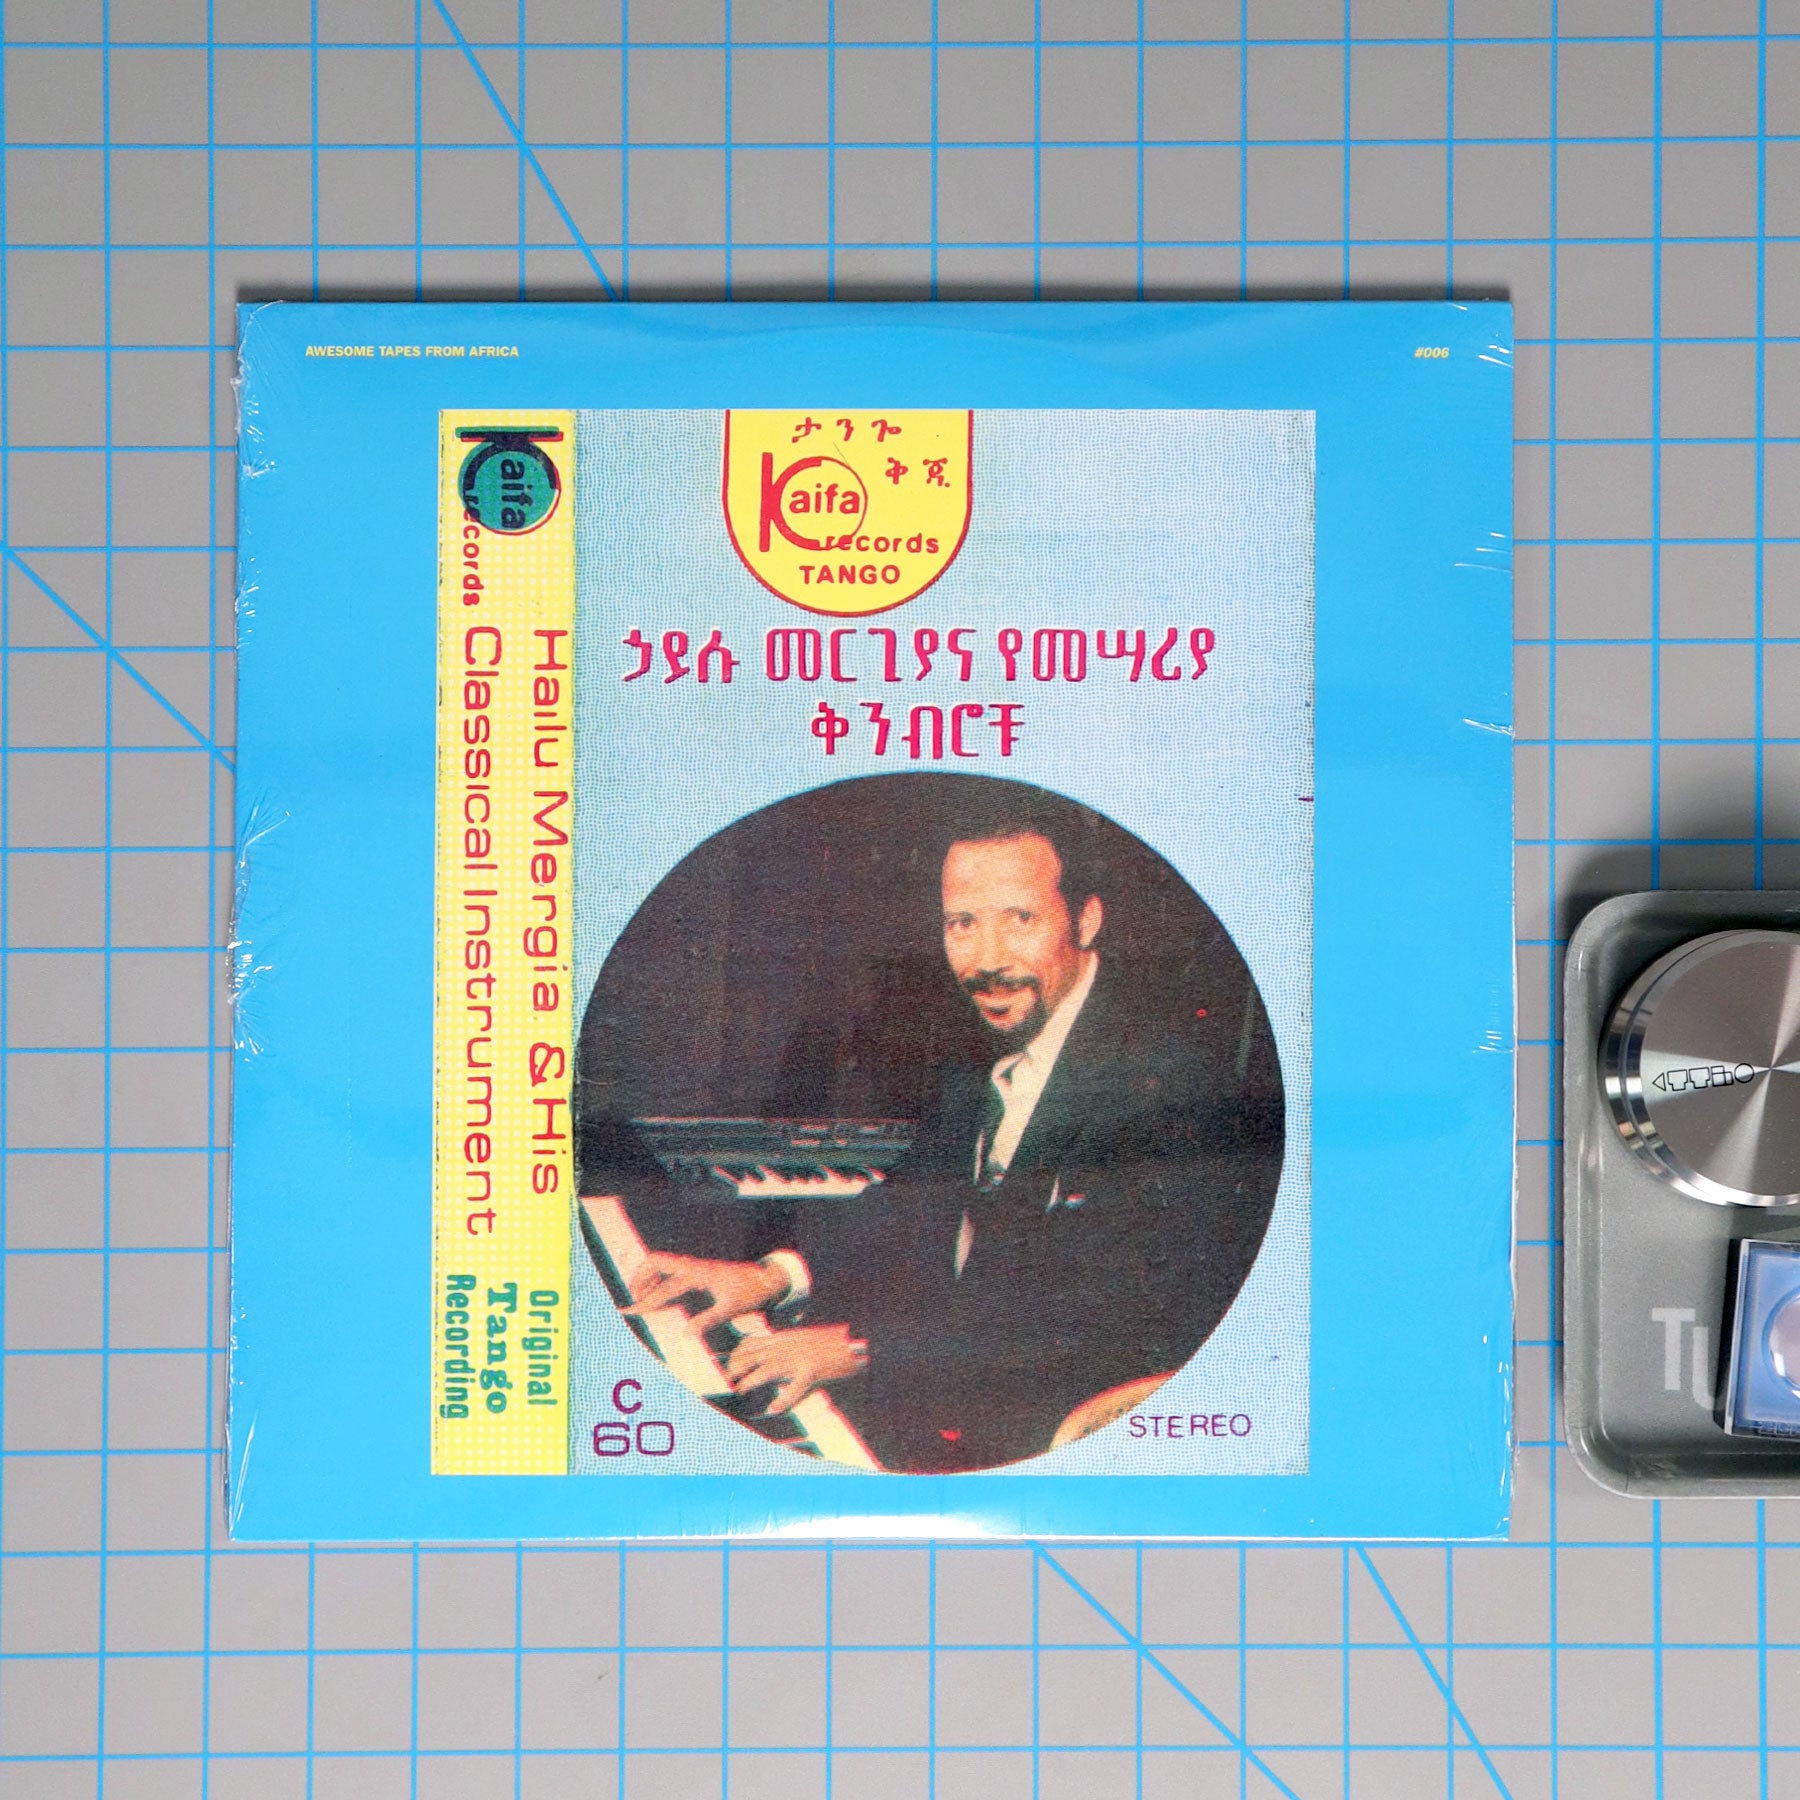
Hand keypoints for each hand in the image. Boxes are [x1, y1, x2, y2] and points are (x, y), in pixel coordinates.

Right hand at [623, 1253, 786, 1332]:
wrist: (766, 1279)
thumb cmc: (750, 1293)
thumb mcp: (732, 1309)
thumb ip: (708, 1320)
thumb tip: (685, 1334)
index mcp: (698, 1273)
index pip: (664, 1287)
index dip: (645, 1301)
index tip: (629, 1311)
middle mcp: (693, 1266)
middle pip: (656, 1262)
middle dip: (640, 1279)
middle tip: (632, 1302)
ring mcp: (696, 1266)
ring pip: (663, 1264)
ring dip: (648, 1278)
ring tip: (640, 1299)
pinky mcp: (699, 1270)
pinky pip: (673, 1271)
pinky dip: (660, 1280)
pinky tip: (660, 1297)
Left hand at [725, 1325, 868, 1412]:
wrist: (856, 1340)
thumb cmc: (832, 1343)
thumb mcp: (804, 1339)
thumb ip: (787, 1346)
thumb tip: (771, 1355)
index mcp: (786, 1339)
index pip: (754, 1343)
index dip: (738, 1354)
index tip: (730, 1364)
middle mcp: (790, 1346)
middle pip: (756, 1354)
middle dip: (739, 1366)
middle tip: (730, 1379)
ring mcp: (801, 1358)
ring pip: (769, 1368)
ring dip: (752, 1379)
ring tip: (742, 1389)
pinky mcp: (814, 1370)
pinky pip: (796, 1386)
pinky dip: (784, 1399)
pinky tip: (774, 1408)